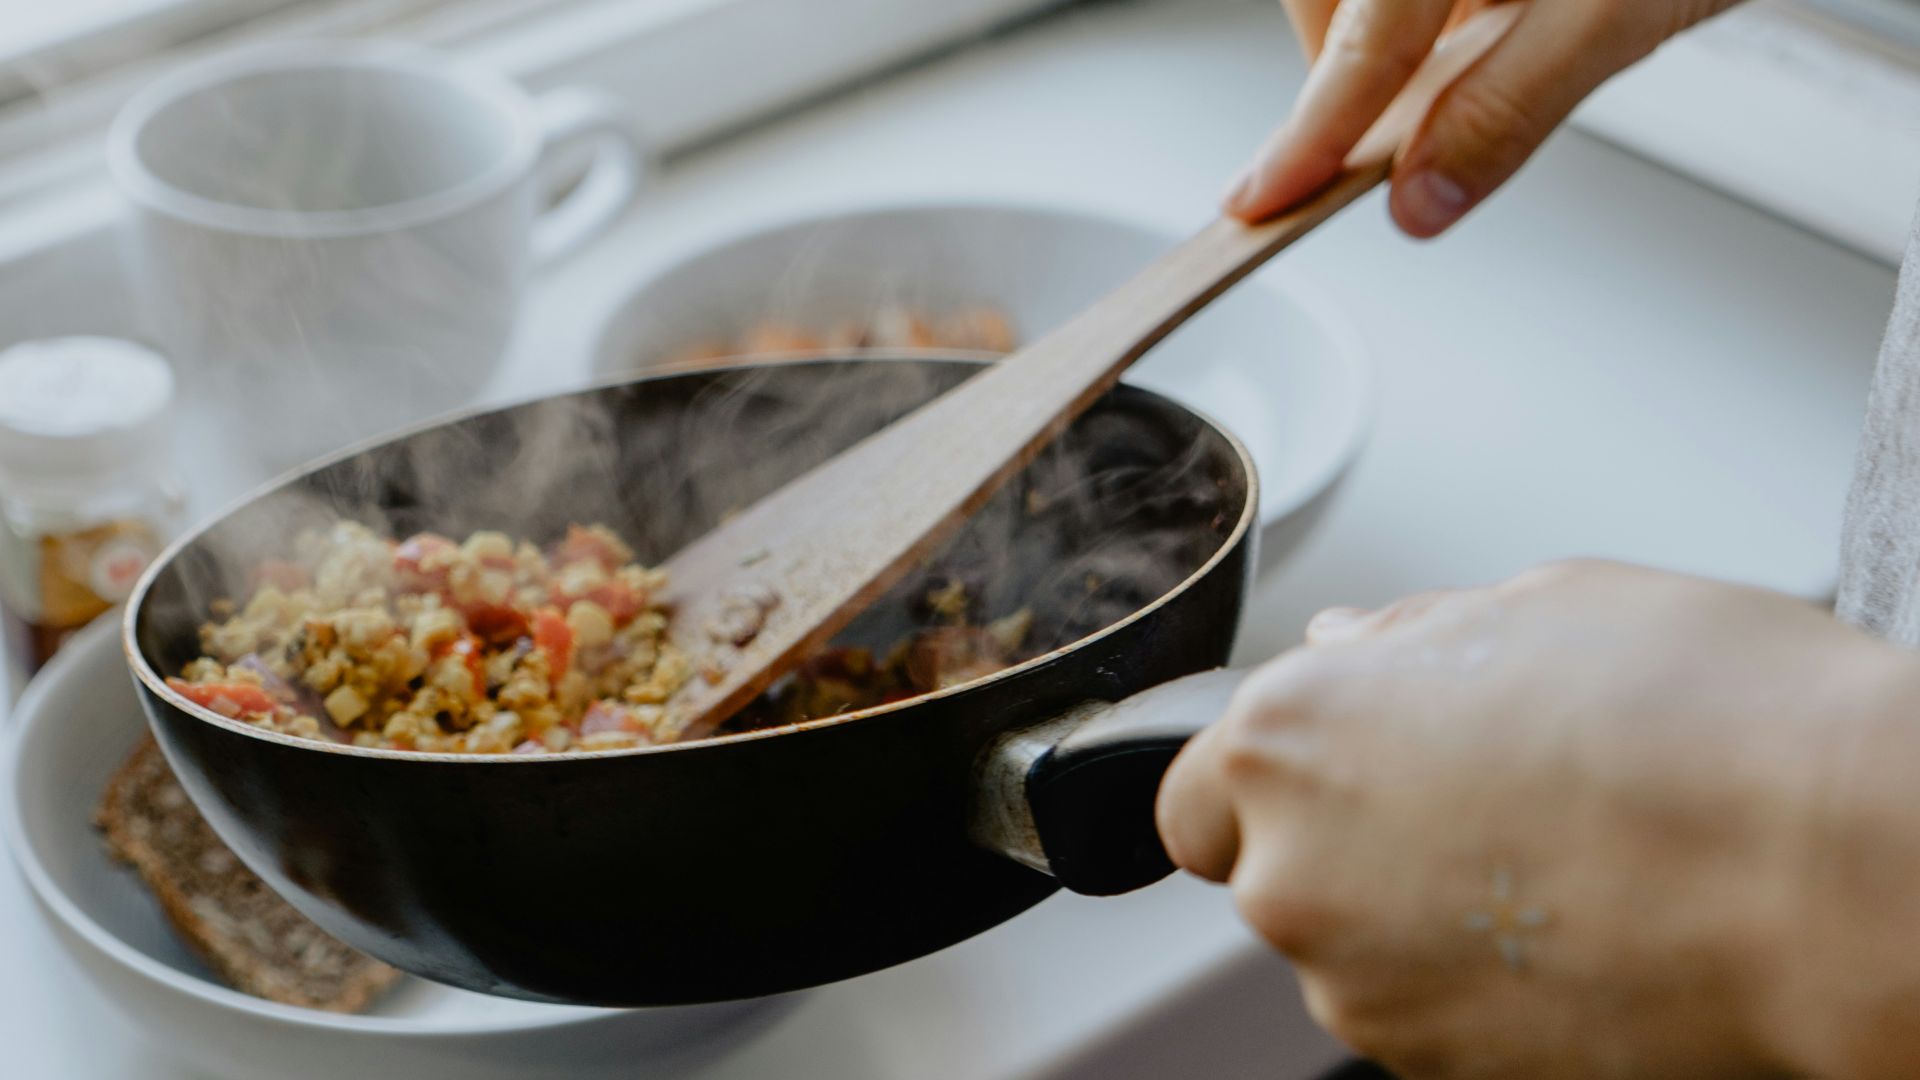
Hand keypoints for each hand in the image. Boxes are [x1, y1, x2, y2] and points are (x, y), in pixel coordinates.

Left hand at [1157, 560, 1919, 1077]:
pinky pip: (1426, 1011)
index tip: (1332, 771)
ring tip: (1553, 858)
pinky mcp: (1442, 1070)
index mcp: (1288, 739)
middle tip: (1477, 800)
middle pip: (1273, 873)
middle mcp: (1295, 873)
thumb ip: (1406, 637)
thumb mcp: (1541, 603)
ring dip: (1415, 913)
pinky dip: (1476, 981)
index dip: (1261, 783)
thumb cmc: (1704, 717)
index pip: (1190, 794)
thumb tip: (1351, 646)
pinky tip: (1577, 925)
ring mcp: (1364, 989)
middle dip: (1347, 841)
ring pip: (1352, 949)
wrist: (1832, 870)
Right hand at [1227, 0, 1742, 234]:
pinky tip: (1481, 9)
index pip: (1362, 36)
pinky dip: (1414, 10)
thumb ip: (1509, 108)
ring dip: (1388, 37)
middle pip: (1333, 4)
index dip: (1312, 128)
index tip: (1263, 199)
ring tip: (1483, 34)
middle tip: (1417, 118)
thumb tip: (1421, 198)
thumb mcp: (1619, 10)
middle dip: (1361, 71)